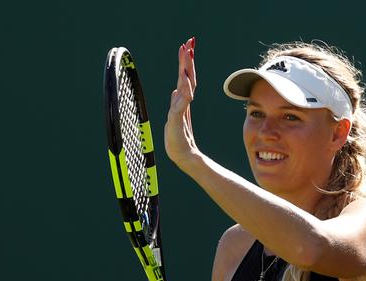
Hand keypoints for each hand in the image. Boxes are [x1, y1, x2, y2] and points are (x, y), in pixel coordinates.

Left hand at [164, 36, 199, 172]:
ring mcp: (182, 109)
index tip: (187, 45)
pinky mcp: (179, 118)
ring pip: (186, 84)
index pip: (185, 77)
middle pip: (188, 76)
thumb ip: (177, 104)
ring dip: (187, 68)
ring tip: (188, 53)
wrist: (183, 155)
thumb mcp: (174, 118)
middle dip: (188, 59)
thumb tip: (175, 91)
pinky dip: (185, 90)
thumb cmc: (178, 139)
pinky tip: (185, 80)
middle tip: (190, 41)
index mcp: (182, 100)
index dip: (186, 61)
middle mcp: (183, 102)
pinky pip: (183, 101)